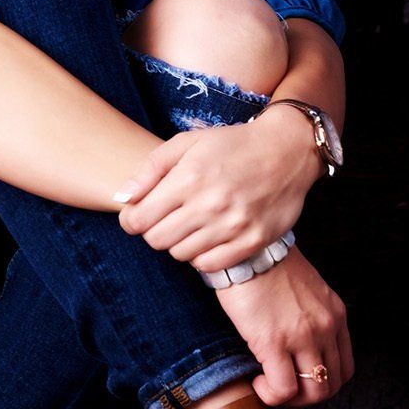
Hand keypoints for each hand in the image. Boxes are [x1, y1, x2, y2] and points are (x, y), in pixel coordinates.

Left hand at [114, 105, 322, 272]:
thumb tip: (121, 198)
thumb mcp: (187, 143)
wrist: (288, 150)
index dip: (131, 220)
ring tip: (189, 224)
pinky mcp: (253, 242)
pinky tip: (207, 236)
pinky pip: (210, 265)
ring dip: (178, 242)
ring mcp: (233, 226)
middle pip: (157, 240)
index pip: (139, 219)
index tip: (137, 215)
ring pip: (181, 255)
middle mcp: (210, 204)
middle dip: (153, 231)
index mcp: (189, 178)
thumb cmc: (232, 144)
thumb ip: (150, 169)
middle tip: (164, 218)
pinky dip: (202, 255)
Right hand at [215, 247, 353, 404]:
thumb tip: (299, 344)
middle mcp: (325, 328)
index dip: (322, 381)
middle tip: (283, 385)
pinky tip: (256, 382)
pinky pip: (283, 389)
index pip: (344, 367)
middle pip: (331, 385)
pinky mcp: (274, 342)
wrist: (246, 249)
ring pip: (312, 393)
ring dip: (291, 399)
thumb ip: (312, 315)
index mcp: (335, 315)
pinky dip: (271, 395)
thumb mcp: (306, 290)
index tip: (299, 375)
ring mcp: (302, 336)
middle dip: (306, 395)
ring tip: (270, 385)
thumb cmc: (267, 265)